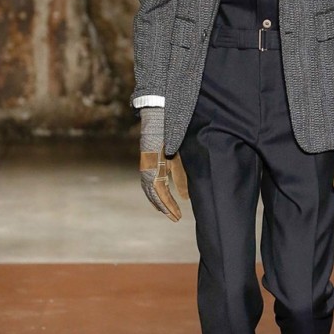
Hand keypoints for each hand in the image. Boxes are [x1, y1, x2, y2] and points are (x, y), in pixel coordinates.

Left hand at [139, 106, 187, 221]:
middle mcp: (148, 168)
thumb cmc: (169, 133)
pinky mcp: (150, 166)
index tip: (172, 211)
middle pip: (154, 194)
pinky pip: (156, 188)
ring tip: (174, 216)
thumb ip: (180, 176)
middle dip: (164, 206)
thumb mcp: (177, 158)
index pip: (157, 188)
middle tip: (174, 218)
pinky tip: (168, 208)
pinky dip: (163, 199)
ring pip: (154, 193)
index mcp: (154, 165)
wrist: (161, 116)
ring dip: (164, 206)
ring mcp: (148, 167)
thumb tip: (185, 195)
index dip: (165, 201)